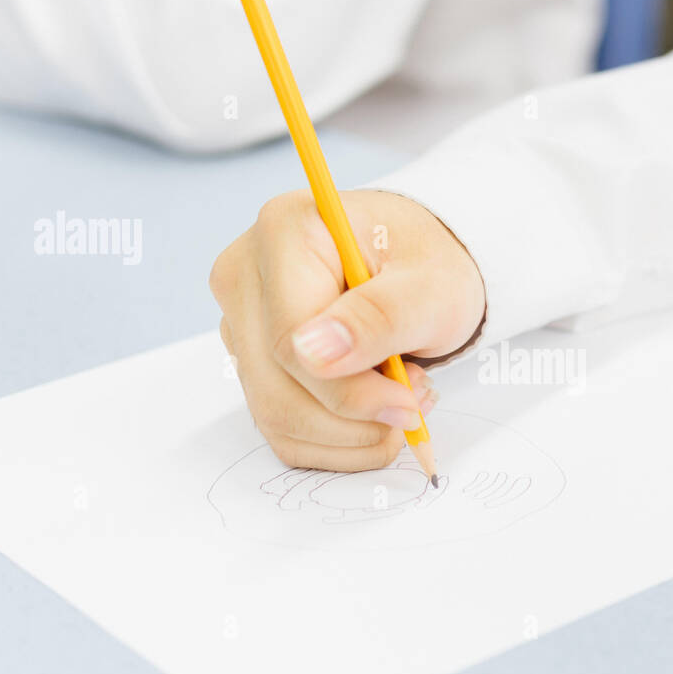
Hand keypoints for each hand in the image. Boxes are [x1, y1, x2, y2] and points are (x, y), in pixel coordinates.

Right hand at [209, 189, 485, 469]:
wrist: (418, 270)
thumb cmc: (427, 267)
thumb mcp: (432, 287)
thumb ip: (381, 316)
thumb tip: (315, 354)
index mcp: (285, 232)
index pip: (290, 341)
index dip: (352, 391)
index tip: (408, 401)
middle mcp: (245, 276)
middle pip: (276, 388)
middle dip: (355, 418)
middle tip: (414, 404)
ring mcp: (239, 322)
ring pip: (276, 417)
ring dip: (350, 434)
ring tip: (402, 402)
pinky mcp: (250, 362)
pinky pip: (282, 429)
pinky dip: (338, 441)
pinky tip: (376, 415)